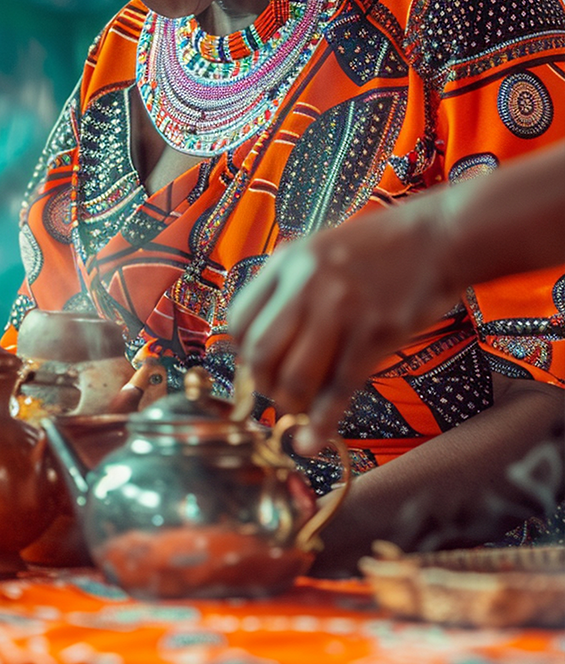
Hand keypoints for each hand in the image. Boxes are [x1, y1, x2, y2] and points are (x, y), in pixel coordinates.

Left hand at [228, 199, 458, 451]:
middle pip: (261, 353)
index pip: (240, 320)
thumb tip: (262, 331)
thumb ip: (291, 283)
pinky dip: (321, 424)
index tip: (256, 366)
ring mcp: (342, 310)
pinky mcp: (375, 335)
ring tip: (300, 406)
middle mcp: (308, 285)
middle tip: (276, 393)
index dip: (242, 353)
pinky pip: (339, 391)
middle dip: (263, 384)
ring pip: (295, 378)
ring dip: (291, 404)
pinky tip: (311, 442)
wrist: (439, 237)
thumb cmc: (382, 246)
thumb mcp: (322, 247)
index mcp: (289, 262)